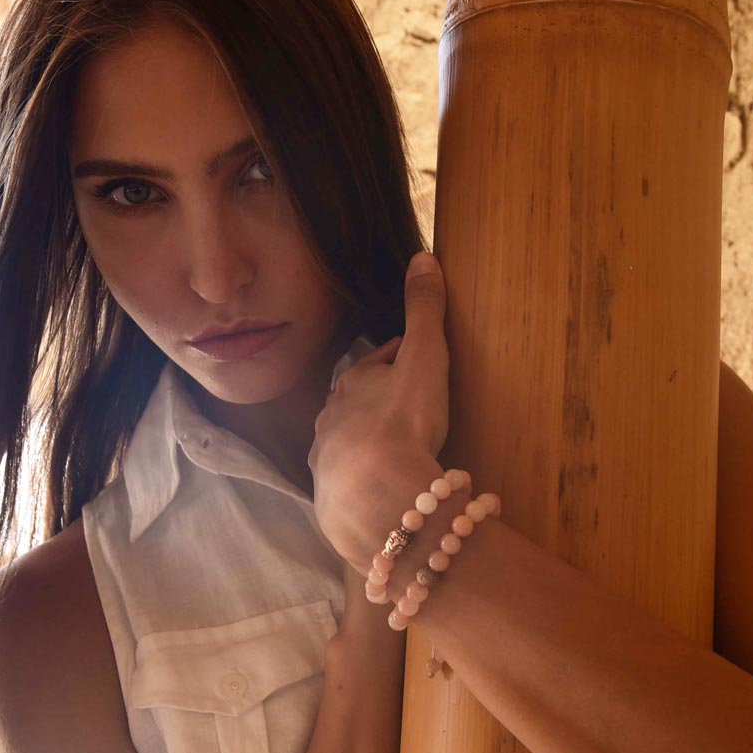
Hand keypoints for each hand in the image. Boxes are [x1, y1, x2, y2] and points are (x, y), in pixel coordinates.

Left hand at [308, 251, 449, 572]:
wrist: (374, 495)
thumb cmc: (401, 421)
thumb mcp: (423, 358)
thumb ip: (424, 309)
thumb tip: (423, 255)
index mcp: (353, 380)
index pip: (375, 361)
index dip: (396, 359)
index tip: (413, 359)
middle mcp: (331, 415)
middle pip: (355, 400)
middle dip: (375, 399)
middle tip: (404, 404)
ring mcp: (327, 458)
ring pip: (346, 440)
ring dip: (366, 440)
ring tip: (393, 449)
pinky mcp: (330, 498)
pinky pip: (348, 482)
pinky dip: (362, 479)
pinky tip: (377, 487)